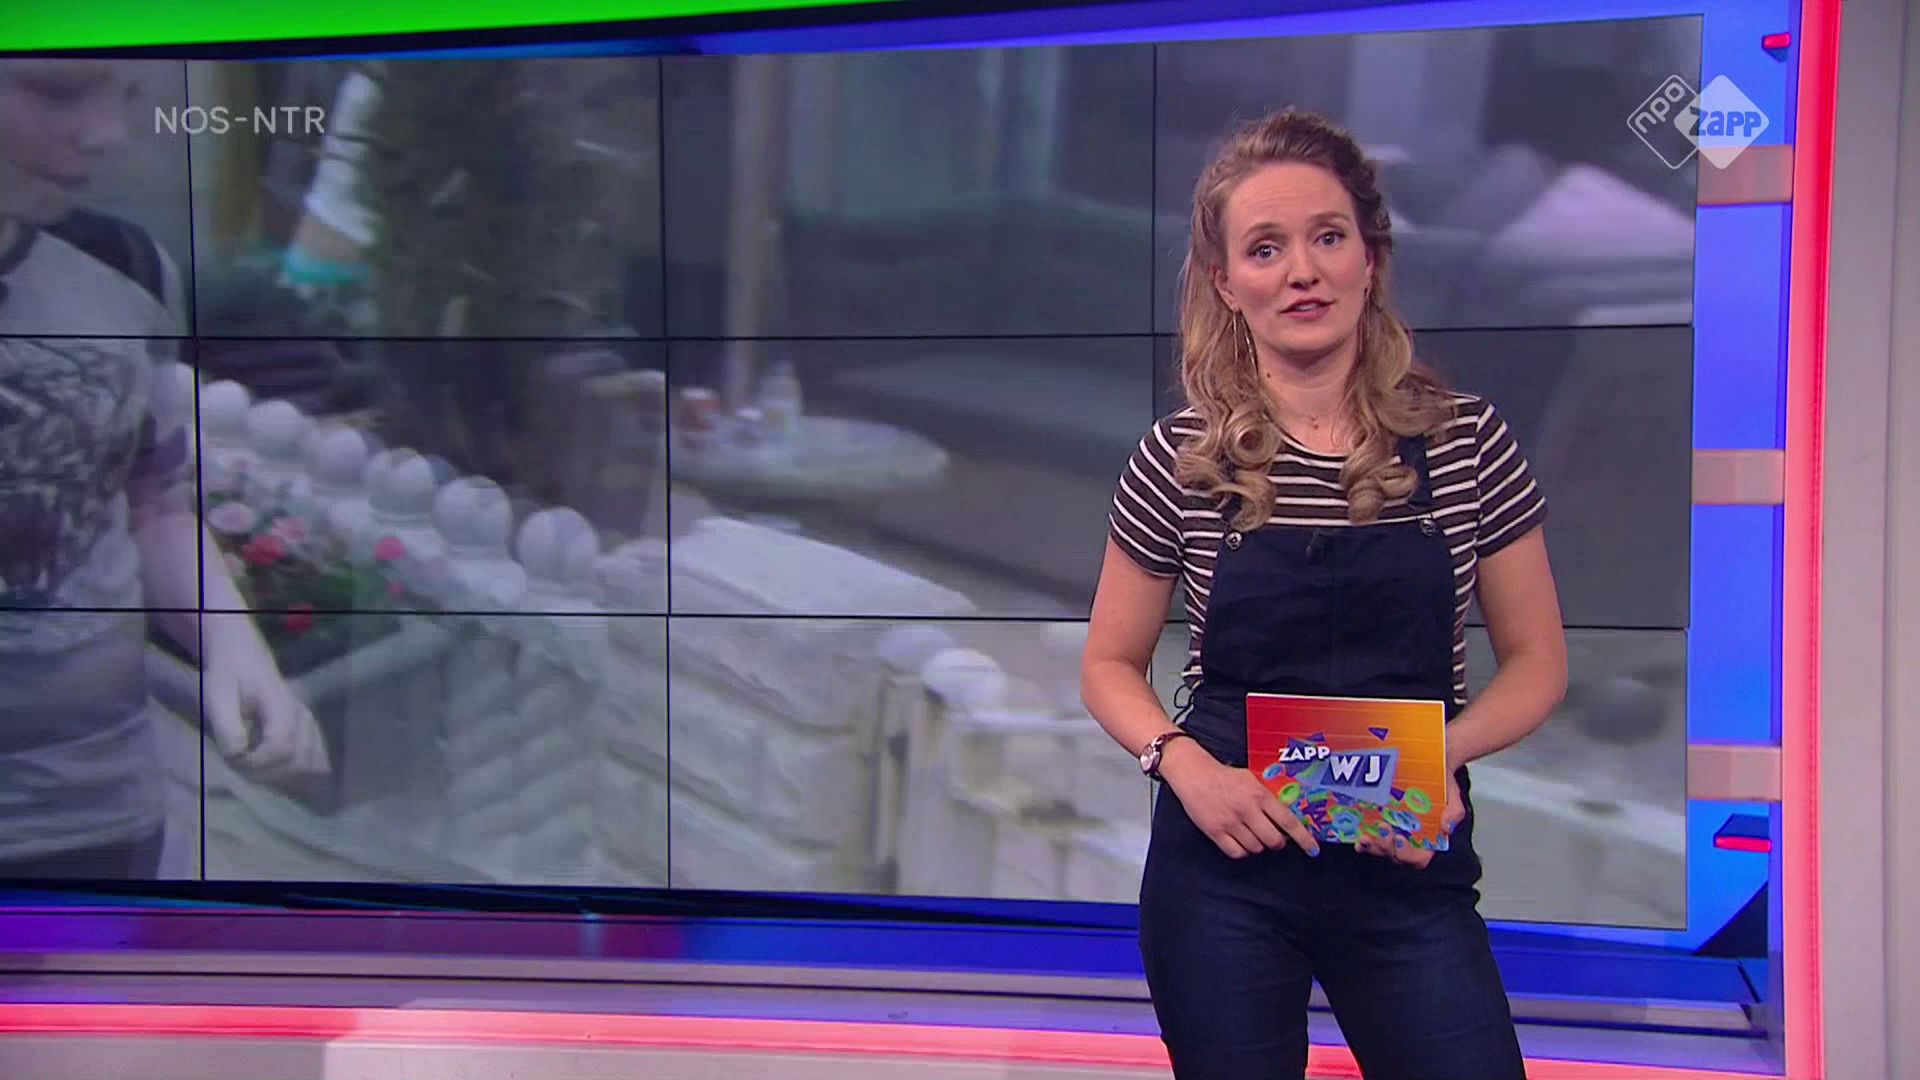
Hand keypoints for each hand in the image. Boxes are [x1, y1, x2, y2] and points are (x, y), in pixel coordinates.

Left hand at [204, 646, 330, 783]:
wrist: (246, 658)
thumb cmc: (230, 677)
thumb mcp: (217, 696)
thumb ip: (227, 726)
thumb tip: (238, 755)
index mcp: (281, 705)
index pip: (282, 745)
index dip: (258, 763)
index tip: (234, 761)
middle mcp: (302, 716)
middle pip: (298, 760)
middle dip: (268, 774)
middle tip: (241, 768)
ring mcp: (309, 725)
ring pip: (310, 764)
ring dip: (282, 778)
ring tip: (256, 773)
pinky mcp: (310, 732)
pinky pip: (317, 760)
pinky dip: (302, 776)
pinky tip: (284, 780)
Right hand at [1161, 741, 1321, 859]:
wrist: (1193, 773)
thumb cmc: (1223, 776)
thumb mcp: (1251, 780)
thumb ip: (1267, 797)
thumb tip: (1286, 816)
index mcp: (1259, 795)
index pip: (1288, 821)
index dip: (1304, 838)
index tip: (1313, 849)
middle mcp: (1247, 810)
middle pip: (1273, 840)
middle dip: (1277, 843)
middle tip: (1273, 837)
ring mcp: (1231, 822)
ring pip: (1255, 848)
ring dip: (1257, 845)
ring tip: (1250, 833)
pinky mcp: (1215, 831)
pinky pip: (1237, 852)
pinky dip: (1241, 850)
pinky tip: (1239, 840)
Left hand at [1357, 769, 1463, 868]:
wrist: (1430, 765)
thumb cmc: (1442, 785)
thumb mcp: (1453, 796)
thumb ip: (1454, 813)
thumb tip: (1446, 828)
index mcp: (1428, 840)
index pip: (1419, 858)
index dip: (1408, 854)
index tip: (1400, 838)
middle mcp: (1410, 841)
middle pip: (1396, 856)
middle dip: (1385, 847)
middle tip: (1382, 829)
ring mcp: (1394, 834)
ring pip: (1382, 850)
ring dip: (1372, 847)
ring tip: (1364, 837)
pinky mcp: (1380, 825)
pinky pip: (1372, 839)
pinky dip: (1364, 841)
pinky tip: (1357, 835)